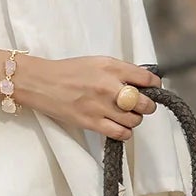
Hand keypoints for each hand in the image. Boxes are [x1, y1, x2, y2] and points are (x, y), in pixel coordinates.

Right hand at [11, 55, 157, 140]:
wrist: (41, 83)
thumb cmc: (68, 71)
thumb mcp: (97, 62)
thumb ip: (120, 71)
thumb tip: (141, 82)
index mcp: (112, 67)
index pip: (147, 79)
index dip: (154, 86)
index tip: (153, 89)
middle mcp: (109, 86)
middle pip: (145, 103)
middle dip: (147, 106)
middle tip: (140, 106)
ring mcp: (100, 106)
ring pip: (135, 120)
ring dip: (134, 120)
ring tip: (126, 116)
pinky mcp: (91, 122)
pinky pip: (120, 133)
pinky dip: (125, 132)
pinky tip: (119, 127)